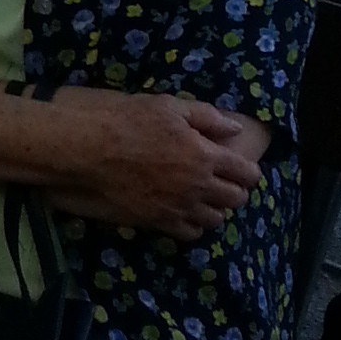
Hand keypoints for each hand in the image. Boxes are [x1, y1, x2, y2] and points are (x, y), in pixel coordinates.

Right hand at [50, 92, 264, 241]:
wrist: (91, 150)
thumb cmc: (129, 121)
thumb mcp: (169, 106)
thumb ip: (207, 117)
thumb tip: (236, 129)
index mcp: (206, 155)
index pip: (247, 173)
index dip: (249, 171)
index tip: (242, 167)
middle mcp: (199, 186)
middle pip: (236, 199)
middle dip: (235, 189)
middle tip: (223, 180)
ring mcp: (180, 207)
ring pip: (216, 219)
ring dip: (215, 207)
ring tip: (204, 196)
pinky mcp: (160, 222)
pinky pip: (191, 233)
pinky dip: (194, 223)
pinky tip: (184, 210)